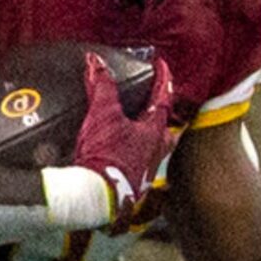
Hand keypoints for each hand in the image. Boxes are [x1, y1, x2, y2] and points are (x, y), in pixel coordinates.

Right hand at [43, 54, 174, 231]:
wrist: (93, 197)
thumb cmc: (105, 156)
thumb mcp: (102, 114)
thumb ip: (101, 86)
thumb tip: (96, 62)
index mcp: (153, 134)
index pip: (164, 100)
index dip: (163, 80)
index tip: (161, 66)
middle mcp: (153, 155)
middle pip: (166, 134)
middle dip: (162, 120)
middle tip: (158, 110)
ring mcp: (142, 174)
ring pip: (152, 153)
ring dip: (146, 141)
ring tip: (134, 133)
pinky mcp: (127, 189)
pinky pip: (134, 168)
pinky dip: (129, 159)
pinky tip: (117, 158)